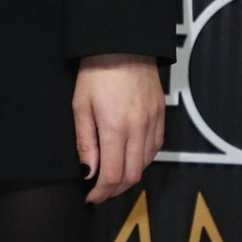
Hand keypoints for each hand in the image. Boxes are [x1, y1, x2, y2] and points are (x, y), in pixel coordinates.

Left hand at [73, 54, 162, 203]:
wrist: (124, 44)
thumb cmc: (96, 72)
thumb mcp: (81, 106)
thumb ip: (85, 142)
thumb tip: (88, 172)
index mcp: (116, 128)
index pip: (112, 175)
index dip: (101, 192)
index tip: (90, 196)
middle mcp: (139, 129)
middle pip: (132, 176)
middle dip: (114, 190)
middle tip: (99, 192)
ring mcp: (153, 122)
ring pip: (145, 164)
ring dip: (128, 176)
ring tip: (111, 177)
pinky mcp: (161, 115)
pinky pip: (155, 148)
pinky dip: (141, 160)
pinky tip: (128, 158)